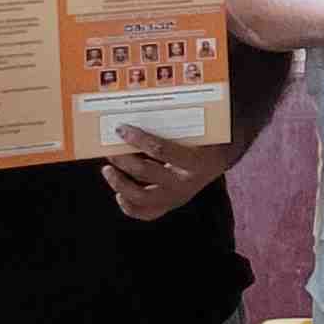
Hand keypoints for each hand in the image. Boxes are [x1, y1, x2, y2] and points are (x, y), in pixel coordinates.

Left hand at [105, 125, 239, 220]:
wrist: (215, 162)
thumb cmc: (201, 141)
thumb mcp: (194, 131)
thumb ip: (171, 124)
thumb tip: (137, 109)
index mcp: (195, 161)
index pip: (160, 150)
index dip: (138, 139)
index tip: (121, 129)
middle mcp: (185, 182)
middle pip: (145, 172)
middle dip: (123, 159)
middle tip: (110, 149)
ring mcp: (177, 197)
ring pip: (141, 196)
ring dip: (119, 183)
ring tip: (107, 169)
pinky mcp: (169, 205)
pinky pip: (146, 213)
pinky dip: (129, 206)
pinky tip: (119, 194)